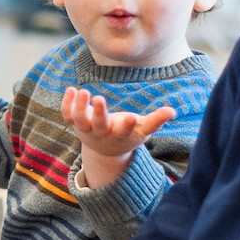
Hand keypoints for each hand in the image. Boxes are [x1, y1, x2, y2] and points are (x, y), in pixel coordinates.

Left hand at [61, 87, 175, 187]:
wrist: (105, 150)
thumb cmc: (127, 135)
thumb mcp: (142, 130)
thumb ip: (156, 121)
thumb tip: (173, 111)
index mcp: (120, 135)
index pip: (124, 132)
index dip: (127, 126)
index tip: (131, 117)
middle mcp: (101, 133)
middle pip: (98, 125)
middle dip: (99, 113)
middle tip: (100, 98)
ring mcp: (86, 128)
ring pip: (79, 120)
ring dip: (79, 107)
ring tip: (83, 91)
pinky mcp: (75, 123)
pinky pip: (67, 115)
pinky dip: (67, 104)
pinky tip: (71, 89)